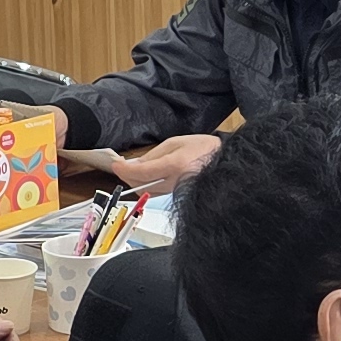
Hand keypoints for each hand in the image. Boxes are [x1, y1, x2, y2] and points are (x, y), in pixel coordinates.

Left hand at [104, 132, 222, 191]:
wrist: (225, 162)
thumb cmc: (203, 149)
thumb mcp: (175, 143)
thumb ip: (153, 155)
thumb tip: (133, 165)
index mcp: (175, 165)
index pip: (141, 172)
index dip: (124, 170)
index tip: (116, 165)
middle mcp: (176, 182)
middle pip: (141, 185)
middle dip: (128, 176)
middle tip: (122, 166)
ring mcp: (177, 192)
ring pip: (147, 192)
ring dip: (136, 183)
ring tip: (133, 170)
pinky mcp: (179, 197)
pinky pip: (156, 194)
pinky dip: (147, 187)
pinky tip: (146, 178)